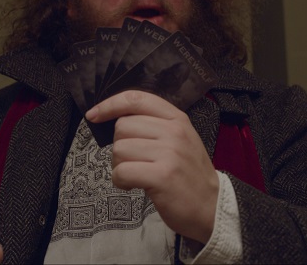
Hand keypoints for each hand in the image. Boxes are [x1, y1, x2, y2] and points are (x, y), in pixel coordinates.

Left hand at [86, 90, 217, 242]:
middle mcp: (174, 132)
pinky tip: (132, 186)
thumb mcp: (180, 140)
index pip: (136, 99)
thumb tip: (116, 119)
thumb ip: (155, 126)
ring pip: (119, 149)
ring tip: (136, 175)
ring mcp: (169, 153)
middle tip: (133, 162)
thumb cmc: (189, 175)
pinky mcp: (162, 176)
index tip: (94, 115)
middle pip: (122, 126)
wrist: (212, 207)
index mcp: (177, 119)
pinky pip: (122, 171)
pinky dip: (120, 181)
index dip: (110, 105)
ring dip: (119, 166)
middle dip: (119, 146)